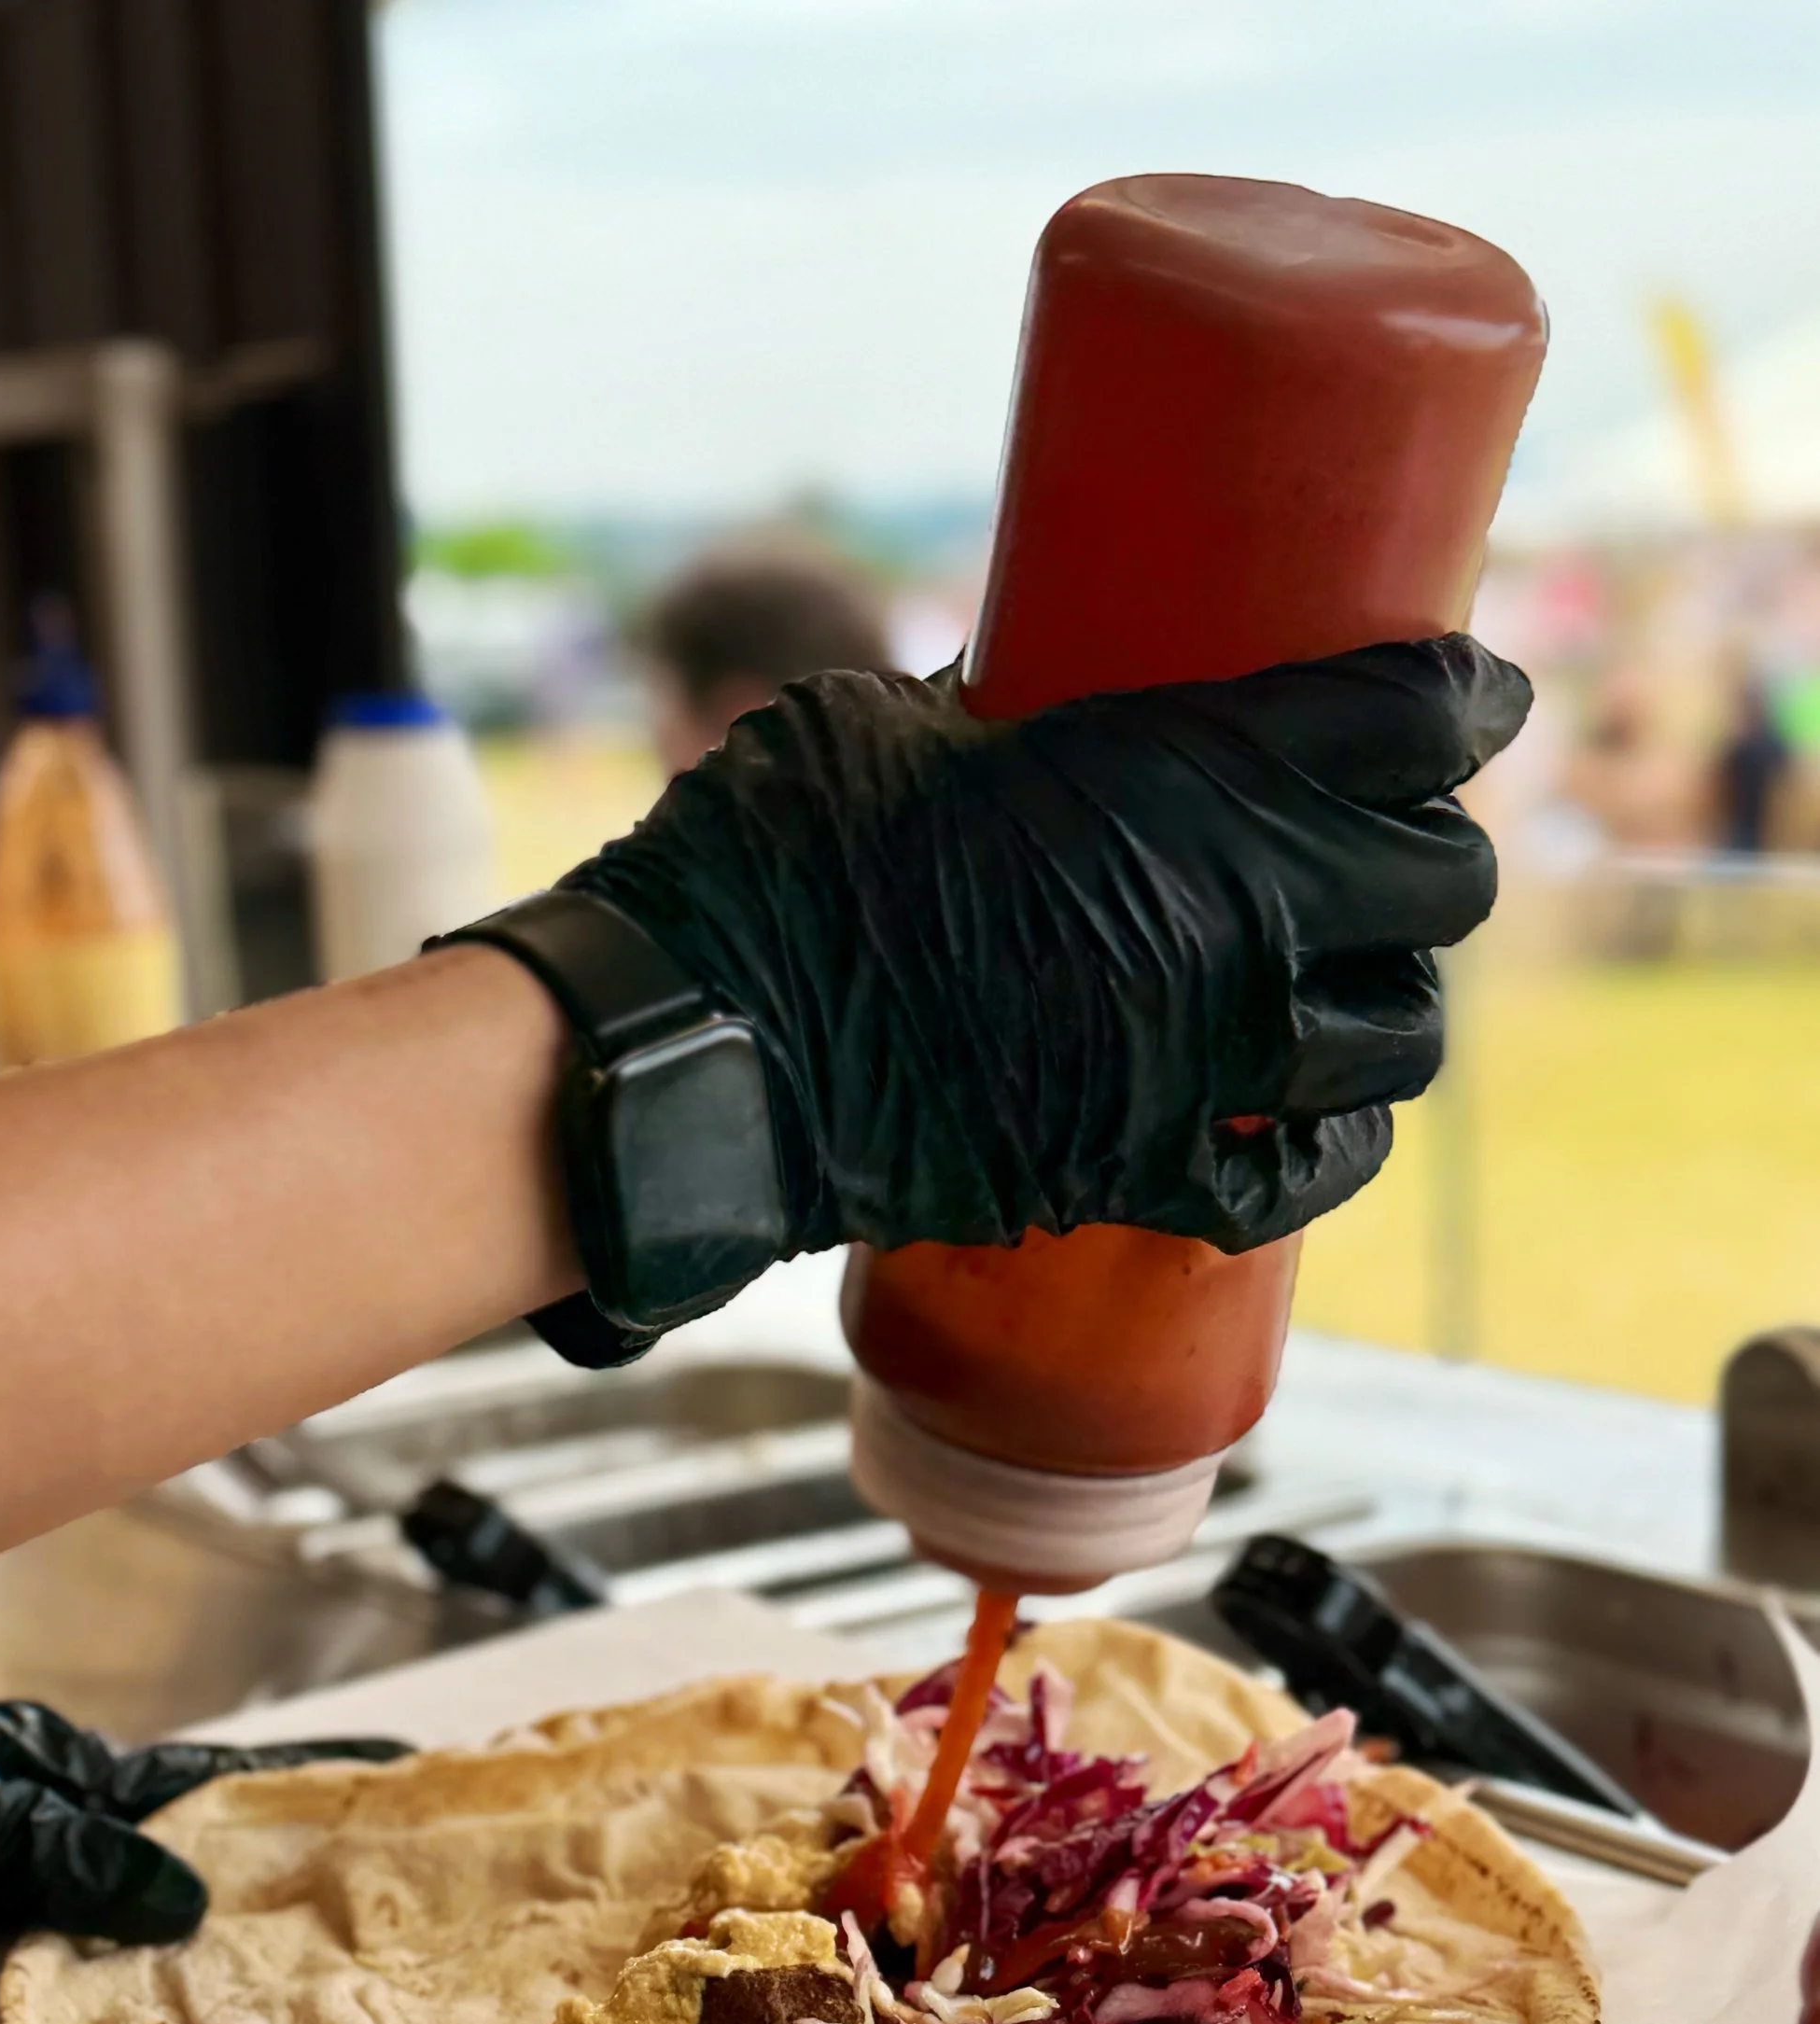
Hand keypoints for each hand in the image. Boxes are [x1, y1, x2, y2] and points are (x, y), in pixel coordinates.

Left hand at [0, 1621, 405, 1943]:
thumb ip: (66, 1862)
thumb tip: (194, 1904)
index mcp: (63, 1770)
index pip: (216, 1782)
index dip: (307, 1778)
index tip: (404, 1767)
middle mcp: (34, 1774)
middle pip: (178, 1801)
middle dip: (268, 1819)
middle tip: (361, 1840)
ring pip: (112, 1827)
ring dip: (182, 1858)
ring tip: (260, 1894)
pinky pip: (41, 1858)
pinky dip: (88, 1887)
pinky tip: (88, 1920)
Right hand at [561, 634, 1528, 1255]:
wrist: (708, 1042)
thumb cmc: (776, 856)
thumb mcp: (899, 716)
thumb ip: (1006, 702)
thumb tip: (1033, 694)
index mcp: (1192, 774)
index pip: (1418, 718)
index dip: (1464, 696)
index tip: (1464, 694)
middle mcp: (1234, 921)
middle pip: (1440, 882)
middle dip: (1429, 854)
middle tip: (1386, 839)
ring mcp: (1202, 1061)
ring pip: (1399, 1039)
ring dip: (1392, 1001)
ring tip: (1353, 978)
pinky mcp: (1140, 1172)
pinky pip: (1300, 1179)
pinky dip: (1329, 1150)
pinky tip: (1322, 1119)